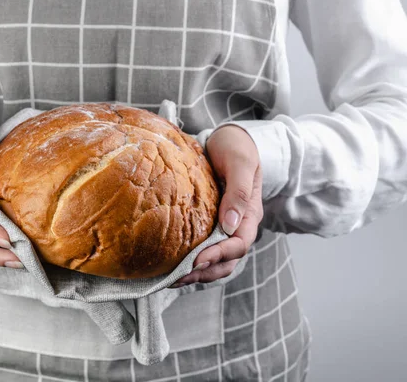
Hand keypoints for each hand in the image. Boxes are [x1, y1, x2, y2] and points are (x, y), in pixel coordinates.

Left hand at [171, 125, 262, 286]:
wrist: (228, 140)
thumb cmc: (236, 147)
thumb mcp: (240, 162)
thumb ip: (239, 192)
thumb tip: (230, 225)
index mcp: (250, 214)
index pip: (238, 245)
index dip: (218, 256)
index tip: (195, 261)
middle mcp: (239, 226)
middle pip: (227, 261)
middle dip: (203, 273)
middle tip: (176, 278)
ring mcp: (225, 228)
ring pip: (216, 261)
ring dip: (196, 273)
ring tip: (170, 279)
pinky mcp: (211, 226)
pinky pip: (204, 249)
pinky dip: (190, 262)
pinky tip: (171, 265)